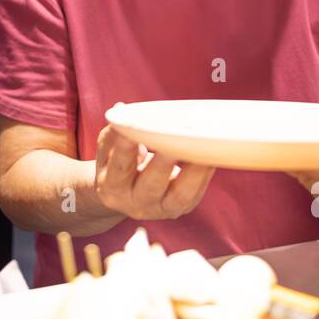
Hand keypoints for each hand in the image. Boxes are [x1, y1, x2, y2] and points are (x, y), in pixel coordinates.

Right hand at [93, 121, 214, 221]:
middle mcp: (134, 203)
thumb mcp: (108, 151)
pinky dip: (204, 175)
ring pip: (179, 195)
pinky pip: (194, 194)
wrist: (125, 196)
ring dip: (193, 173)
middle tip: (171, 146)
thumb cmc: (117, 164)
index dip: (124, 149)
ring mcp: (160, 209)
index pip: (120, 168)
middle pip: (150, 186)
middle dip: (162, 166)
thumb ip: (113, 133)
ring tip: (203, 150)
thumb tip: (121, 108)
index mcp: (112, 187)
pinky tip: (211, 156)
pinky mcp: (180, 207)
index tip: (130, 131)